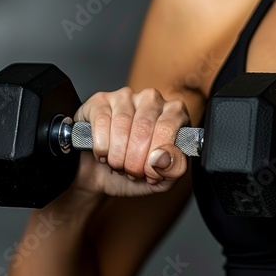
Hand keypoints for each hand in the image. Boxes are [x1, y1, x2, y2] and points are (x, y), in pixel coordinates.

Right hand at [69, 87, 189, 197]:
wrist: (103, 176)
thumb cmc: (138, 173)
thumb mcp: (163, 179)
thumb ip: (174, 169)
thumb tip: (164, 158)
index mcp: (175, 113)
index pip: (168, 127)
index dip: (158, 155)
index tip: (151, 175)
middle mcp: (153, 99)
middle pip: (144, 127)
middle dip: (136, 159)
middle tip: (133, 174)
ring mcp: (126, 97)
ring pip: (122, 124)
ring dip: (118, 154)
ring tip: (119, 166)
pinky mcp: (100, 101)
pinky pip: (101, 121)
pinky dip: (102, 146)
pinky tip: (104, 155)